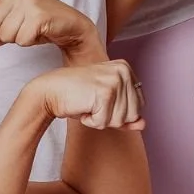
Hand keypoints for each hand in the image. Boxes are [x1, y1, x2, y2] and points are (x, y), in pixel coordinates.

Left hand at [0, 0, 102, 58]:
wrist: (71, 26)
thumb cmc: (40, 23)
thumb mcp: (12, 22)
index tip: (11, 22)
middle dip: (4, 34)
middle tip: (22, 28)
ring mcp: (28, 1)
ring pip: (4, 34)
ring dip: (18, 39)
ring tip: (32, 29)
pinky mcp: (39, 15)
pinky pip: (21, 40)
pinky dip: (29, 42)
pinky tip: (40, 32)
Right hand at [26, 58, 144, 130]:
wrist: (50, 92)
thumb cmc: (77, 97)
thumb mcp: (106, 106)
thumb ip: (126, 115)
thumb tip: (143, 125)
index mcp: (126, 69)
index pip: (139, 106)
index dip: (118, 112)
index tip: (100, 101)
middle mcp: (123, 71)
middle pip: (133, 115)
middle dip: (111, 117)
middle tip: (93, 103)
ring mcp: (115, 80)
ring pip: (120, 121)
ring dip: (101, 120)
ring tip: (88, 105)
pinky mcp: (105, 92)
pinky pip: (105, 123)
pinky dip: (92, 122)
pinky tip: (83, 107)